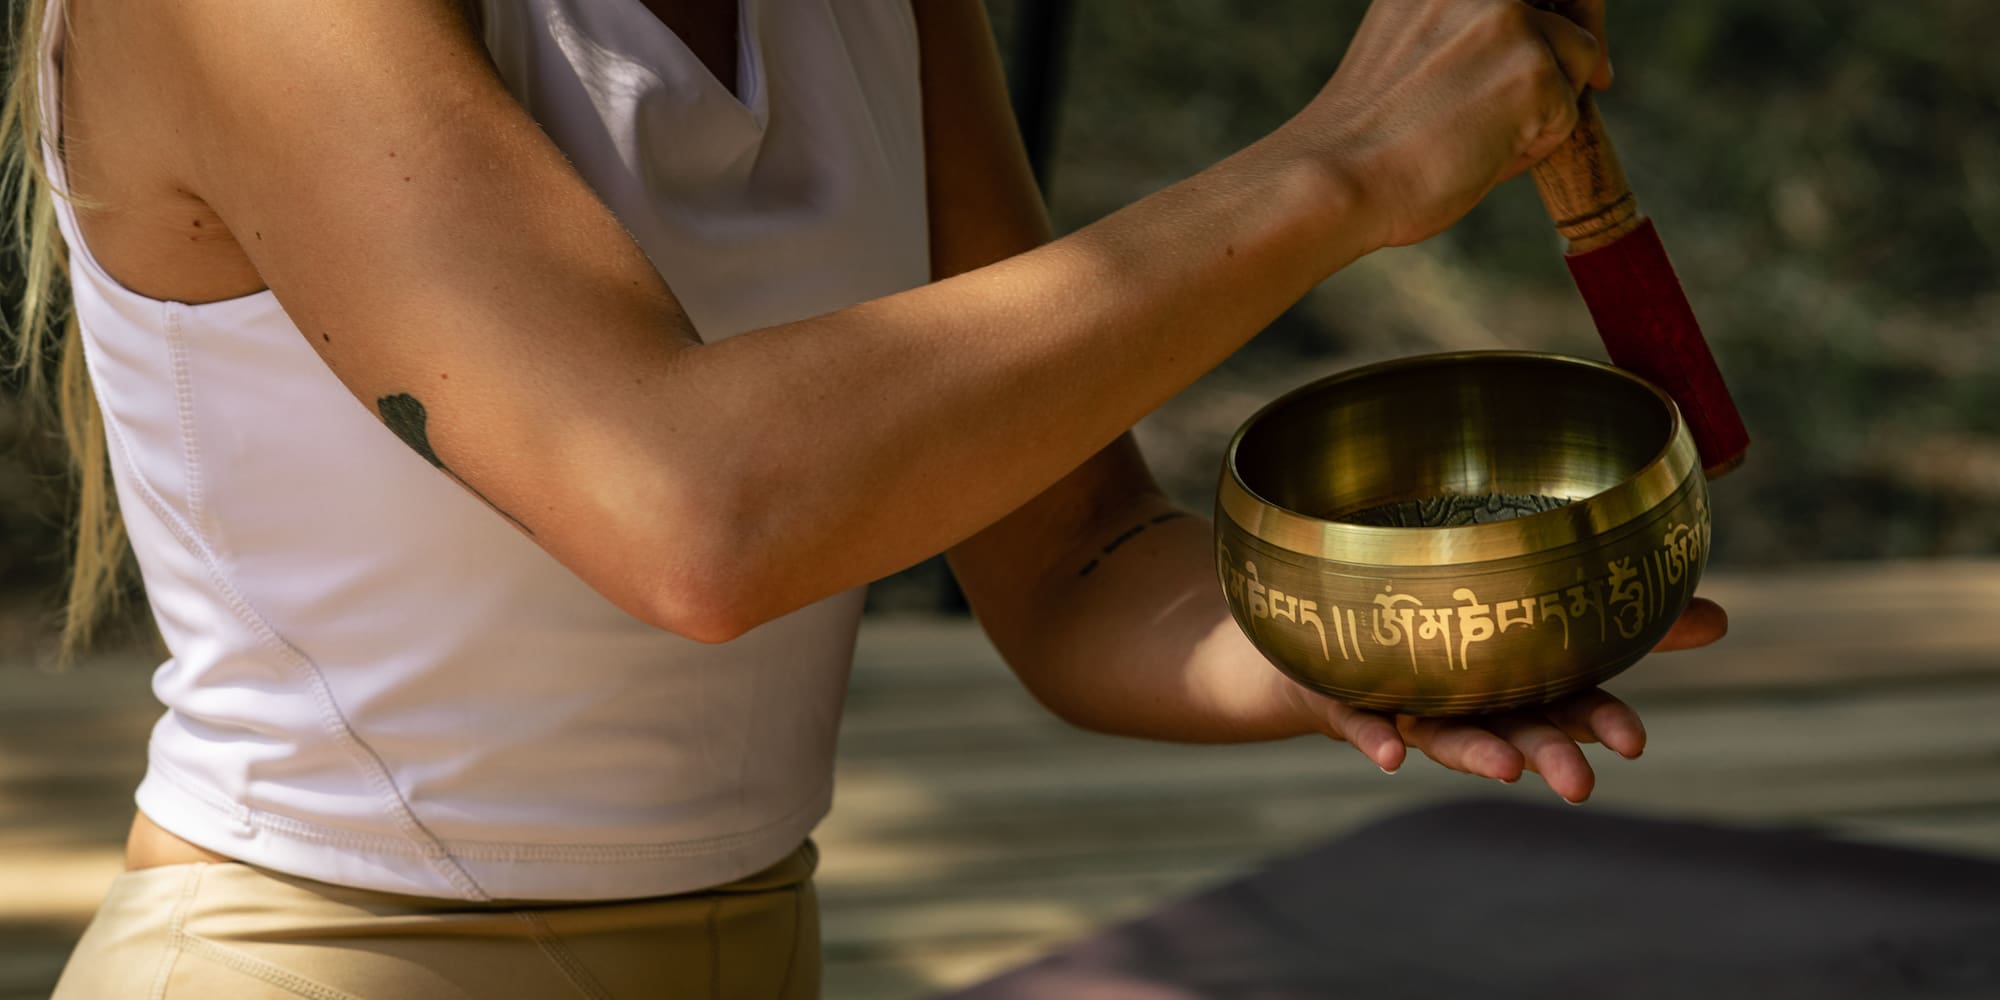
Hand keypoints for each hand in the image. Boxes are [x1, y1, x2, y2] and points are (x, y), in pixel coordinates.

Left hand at [1281, 597, 1725, 802]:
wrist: (1330, 636)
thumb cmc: (1451, 630)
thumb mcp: (1536, 614)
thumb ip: (1617, 615)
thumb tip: (1723, 616)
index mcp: (1516, 681)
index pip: (1571, 704)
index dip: (1601, 724)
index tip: (1635, 744)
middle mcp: (1468, 702)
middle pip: (1515, 732)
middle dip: (1548, 757)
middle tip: (1580, 783)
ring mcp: (1408, 703)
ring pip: (1446, 733)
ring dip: (1474, 755)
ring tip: (1503, 773)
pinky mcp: (1347, 701)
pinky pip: (1360, 723)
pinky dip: (1374, 739)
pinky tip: (1387, 755)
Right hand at [1291, 0, 1613, 249]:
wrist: (1335, 179)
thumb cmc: (1364, 137)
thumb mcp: (1407, 49)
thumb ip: (1461, 29)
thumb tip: (1539, 40)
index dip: (1557, 3)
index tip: (1571, 22)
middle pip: (1569, 5)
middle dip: (1583, 39)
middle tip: (1598, 78)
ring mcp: (1508, 20)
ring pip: (1578, 57)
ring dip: (1551, 102)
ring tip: (1487, 140)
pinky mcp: (1533, 71)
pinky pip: (1569, 112)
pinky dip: (1539, 143)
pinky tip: (1485, 157)